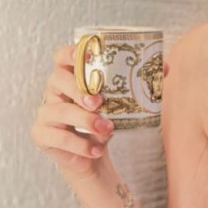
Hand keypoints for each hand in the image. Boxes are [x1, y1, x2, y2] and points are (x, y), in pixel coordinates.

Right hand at [30, 43, 170, 182]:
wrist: (92, 154)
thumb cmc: (104, 121)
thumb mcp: (122, 103)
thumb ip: (140, 85)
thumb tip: (165, 67)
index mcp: (69, 77)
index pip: (61, 57)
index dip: (70, 53)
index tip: (87, 56)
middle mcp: (53, 91)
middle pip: (57, 79)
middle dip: (79, 89)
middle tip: (99, 102)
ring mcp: (45, 113)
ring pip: (60, 110)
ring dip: (85, 120)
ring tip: (106, 129)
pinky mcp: (42, 135)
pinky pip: (58, 137)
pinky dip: (80, 144)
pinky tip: (96, 150)